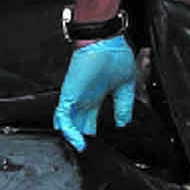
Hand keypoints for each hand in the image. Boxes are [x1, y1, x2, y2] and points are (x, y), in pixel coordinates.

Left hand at [54, 34, 139, 150]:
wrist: (105, 40)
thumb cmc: (115, 54)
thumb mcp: (125, 86)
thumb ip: (123, 105)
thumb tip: (124, 123)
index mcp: (96, 95)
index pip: (90, 117)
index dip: (91, 130)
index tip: (97, 143)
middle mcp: (84, 97)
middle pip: (78, 122)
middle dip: (81, 136)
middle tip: (86, 149)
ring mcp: (76, 96)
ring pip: (68, 121)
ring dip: (73, 136)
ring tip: (80, 147)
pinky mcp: (69, 94)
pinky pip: (63, 116)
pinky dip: (68, 130)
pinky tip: (76, 141)